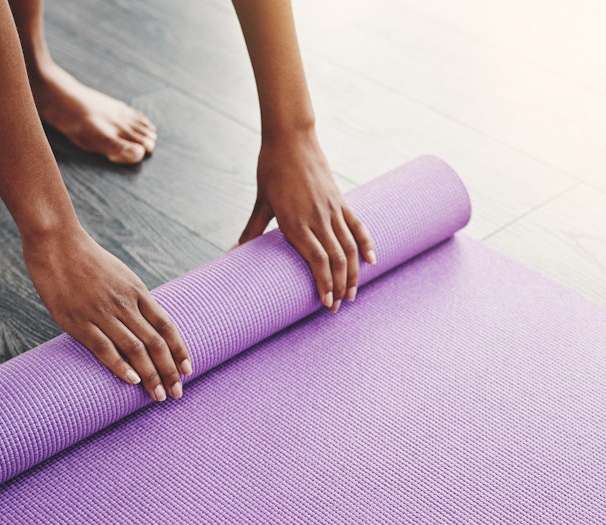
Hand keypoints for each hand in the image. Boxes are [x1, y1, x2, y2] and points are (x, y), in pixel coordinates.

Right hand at [23, 227, 190, 401]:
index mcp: (137, 292)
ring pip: (135, 348)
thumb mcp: (119, 275)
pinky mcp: (78, 321)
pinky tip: (132, 381)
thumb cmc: (87, 260)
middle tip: (177, 393)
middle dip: (169, 370)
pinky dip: (120, 366)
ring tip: (159, 395)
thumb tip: (144, 321)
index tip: (189, 370)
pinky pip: (104, 347)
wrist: (56, 242)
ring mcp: (102, 313)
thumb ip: (132, 298)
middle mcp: (125, 304)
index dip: (179, 350)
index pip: (166, 326)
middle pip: (155, 342)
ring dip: (150, 375)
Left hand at [237, 130, 375, 311]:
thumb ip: (252, 230)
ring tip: (353, 293)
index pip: (317, 261)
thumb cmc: (271, 169)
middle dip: (340, 286)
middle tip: (338, 307)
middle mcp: (317, 219)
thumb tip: (232, 252)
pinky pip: (357, 225)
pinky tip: (373, 261)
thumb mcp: (261, 202)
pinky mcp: (341, 200)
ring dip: (354, 273)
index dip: (324, 284)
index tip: (326, 304)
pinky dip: (367, 244)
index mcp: (295, 222)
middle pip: (337, 259)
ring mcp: (332, 209)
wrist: (290, 138)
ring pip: (350, 247)